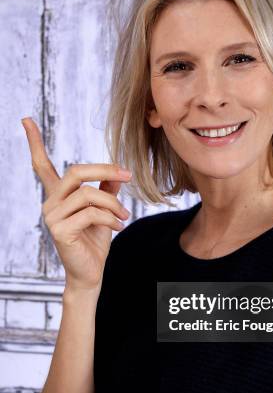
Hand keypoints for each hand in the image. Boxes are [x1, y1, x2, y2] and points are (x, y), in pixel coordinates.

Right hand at [21, 116, 131, 291]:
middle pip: (75, 172)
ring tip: (124, 216)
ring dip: (113, 204)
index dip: (34, 142)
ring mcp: (52, 217)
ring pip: (88, 195)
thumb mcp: (103, 211)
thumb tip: (116, 173)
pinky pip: (91, 214)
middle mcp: (50, 203)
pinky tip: (118, 227)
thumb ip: (106, 190)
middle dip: (104, 170)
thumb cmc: (95, 241)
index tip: (25, 120)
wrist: (90, 273)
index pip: (42, 165)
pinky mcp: (60, 231)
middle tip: (127, 176)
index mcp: (57, 195)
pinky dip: (111, 218)